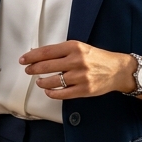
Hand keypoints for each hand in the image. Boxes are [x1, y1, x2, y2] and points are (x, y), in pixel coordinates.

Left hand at [20, 41, 141, 100]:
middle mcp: (77, 61)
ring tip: (39, 81)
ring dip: (42, 82)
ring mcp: (80, 76)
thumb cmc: (97, 58)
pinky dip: (52, 93)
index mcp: (74, 47)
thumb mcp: (80, 48)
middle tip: (28, 71)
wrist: (118, 70)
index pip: (46, 52)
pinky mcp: (84, 89)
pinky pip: (62, 94)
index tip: (24, 59)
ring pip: (52, 81)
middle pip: (46, 66)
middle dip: (33, 69)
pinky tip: (48, 91)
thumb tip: (38, 55)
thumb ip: (61, 51)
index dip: (32, 56)